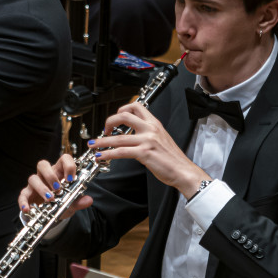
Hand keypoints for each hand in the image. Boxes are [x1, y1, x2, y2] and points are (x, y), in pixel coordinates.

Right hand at [17, 155, 92, 219]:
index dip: (68, 165)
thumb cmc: (61, 203)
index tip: (71, 178)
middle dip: (50, 175)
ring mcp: (35, 184)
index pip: (63, 159)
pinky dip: (24, 202)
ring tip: (50, 199)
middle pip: (42, 164)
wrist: (50, 215)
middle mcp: (45, 176)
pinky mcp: (27, 195)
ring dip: (41, 188)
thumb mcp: (71, 203)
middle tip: (58, 188)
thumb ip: (79, 201)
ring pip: (32, 178)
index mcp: (59, 173)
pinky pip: (23, 195)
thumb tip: (89, 200)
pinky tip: (28, 209)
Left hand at [89, 101, 208, 199]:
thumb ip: (148, 133)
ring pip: (118, 137)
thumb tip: (133, 134)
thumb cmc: (173, 159)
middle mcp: (150, 128)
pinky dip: (108, 153)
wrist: (184, 171)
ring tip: (94, 145)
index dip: (122, 109)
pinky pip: (120, 151)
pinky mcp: (144, 153)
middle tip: (104, 130)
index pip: (136, 106)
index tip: (115, 118)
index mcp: (155, 123)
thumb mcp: (161, 139)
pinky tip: (102, 156)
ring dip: (102, 141)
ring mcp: (147, 140)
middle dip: (109, 121)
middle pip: (124, 116)